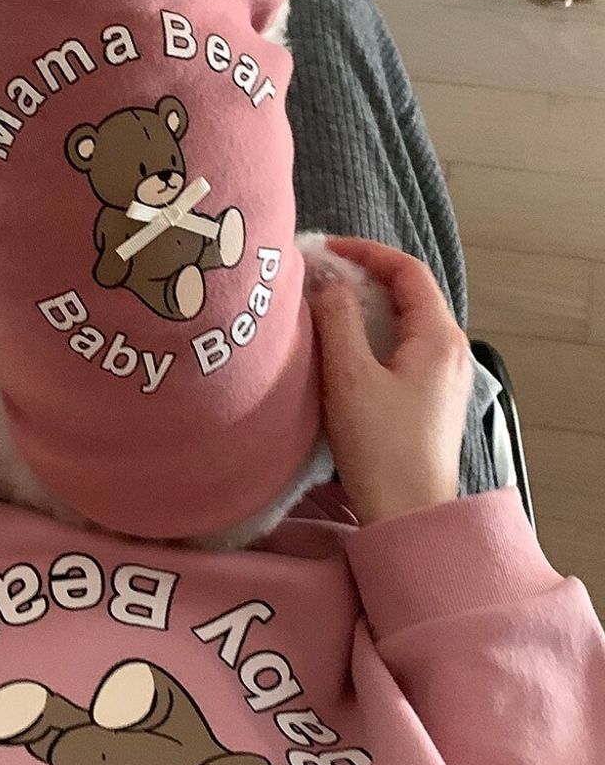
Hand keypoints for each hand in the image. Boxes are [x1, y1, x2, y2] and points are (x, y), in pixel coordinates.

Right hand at [306, 237, 473, 526]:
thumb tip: (328, 279)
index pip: (407, 271)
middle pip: (406, 294)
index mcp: (439, 337)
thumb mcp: (349, 376)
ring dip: (361, 308)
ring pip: (401, 323)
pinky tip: (338, 349)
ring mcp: (441, 377)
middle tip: (315, 276)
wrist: (409, 514)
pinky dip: (369, 336)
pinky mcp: (427, 400)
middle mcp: (449, 351)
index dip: (365, 252)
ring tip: (319, 307)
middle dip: (360, 278)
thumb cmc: (381, 448)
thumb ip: (337, 318)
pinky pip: (400, 349)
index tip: (325, 250)